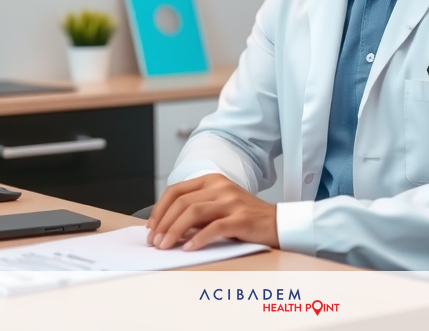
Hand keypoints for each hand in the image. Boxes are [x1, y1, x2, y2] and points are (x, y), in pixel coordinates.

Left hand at [144, 174, 278, 251]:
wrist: (278, 223)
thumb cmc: (245, 217)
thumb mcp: (218, 207)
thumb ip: (196, 212)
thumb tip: (166, 227)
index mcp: (212, 181)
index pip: (176, 190)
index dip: (159, 209)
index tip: (151, 226)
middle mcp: (221, 187)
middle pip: (182, 202)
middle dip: (163, 223)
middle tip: (155, 241)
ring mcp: (231, 201)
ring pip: (193, 212)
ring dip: (174, 231)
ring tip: (166, 245)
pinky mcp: (241, 218)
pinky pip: (213, 228)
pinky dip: (197, 239)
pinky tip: (189, 248)